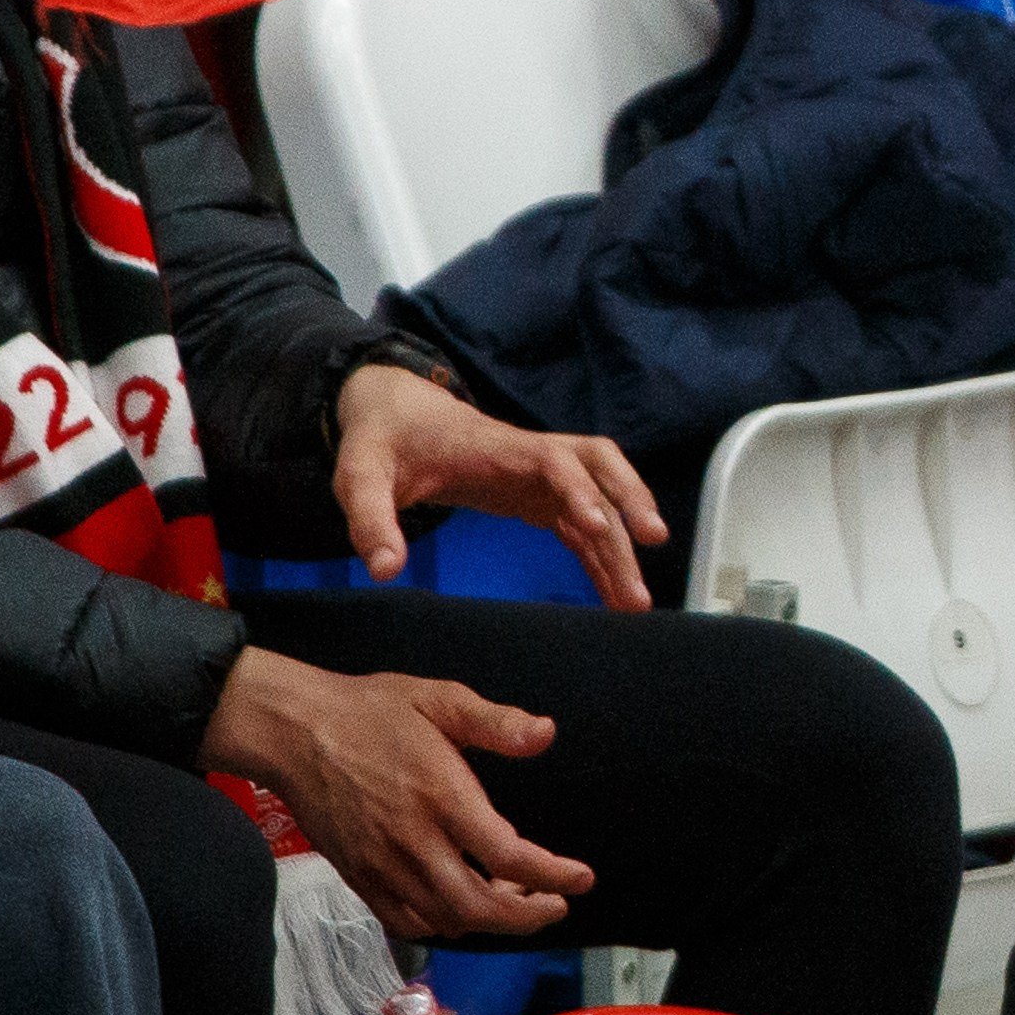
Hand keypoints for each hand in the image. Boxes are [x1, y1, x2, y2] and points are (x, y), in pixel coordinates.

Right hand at [200, 645, 594, 939]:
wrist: (294, 732)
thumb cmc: (371, 711)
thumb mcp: (438, 699)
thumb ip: (495, 722)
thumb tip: (546, 734)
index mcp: (442, 796)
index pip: (508, 855)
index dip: (552, 875)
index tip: (581, 879)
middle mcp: (415, 841)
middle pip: (480, 905)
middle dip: (528, 915)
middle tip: (555, 905)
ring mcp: (383, 866)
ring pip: (446, 920)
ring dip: (490, 923)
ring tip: (515, 902)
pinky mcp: (360, 878)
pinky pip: (407, 921)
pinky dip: (443, 927)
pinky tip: (461, 910)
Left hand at [332, 367, 666, 609]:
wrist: (395, 414)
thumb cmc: (381, 443)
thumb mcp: (360, 477)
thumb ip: (370, 520)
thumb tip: (385, 569)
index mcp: (497, 448)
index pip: (554, 460)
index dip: (580, 489)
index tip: (598, 526)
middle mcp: (531, 457)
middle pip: (601, 467)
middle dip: (631, 499)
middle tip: (653, 542)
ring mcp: (541, 476)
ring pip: (601, 499)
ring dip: (624, 541)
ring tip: (637, 601)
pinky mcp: (538, 497)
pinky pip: (583, 526)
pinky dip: (603, 556)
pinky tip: (615, 594)